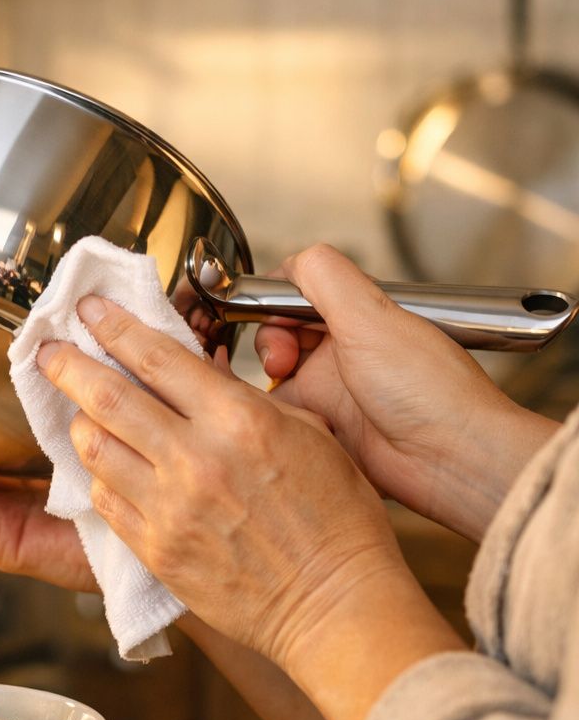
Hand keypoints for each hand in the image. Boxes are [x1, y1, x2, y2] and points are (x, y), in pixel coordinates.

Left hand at [39, 296, 460, 701]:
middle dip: (68, 365)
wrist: (334, 606)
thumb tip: (199, 373)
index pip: (155, 356)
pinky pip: (104, 499)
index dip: (113, 326)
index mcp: (238, 420)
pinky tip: (107, 468)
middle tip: (48, 350)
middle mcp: (196, 460)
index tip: (89, 310)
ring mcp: (169, 507)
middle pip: (106, 397)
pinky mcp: (155, 548)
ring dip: (79, 423)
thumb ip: (245, 400)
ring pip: (94, 448)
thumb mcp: (309, 434)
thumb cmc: (336, 521)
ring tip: (78, 412)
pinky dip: (99, 477)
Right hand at [254, 244, 557, 540]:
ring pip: (275, 376)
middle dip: (269, 343)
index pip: (298, 294)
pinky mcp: (326, 430)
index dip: (276, 303)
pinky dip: (274, 414)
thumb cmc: (430, 391)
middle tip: (281, 362)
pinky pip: (283, 416)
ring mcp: (334, 391)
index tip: (270, 317)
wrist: (451, 460)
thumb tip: (291, 259)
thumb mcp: (372, 318)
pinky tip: (286, 417)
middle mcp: (345, 351)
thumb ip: (328, 279)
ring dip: (268, 381)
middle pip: (280, 334)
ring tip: (285, 393)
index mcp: (359, 318)